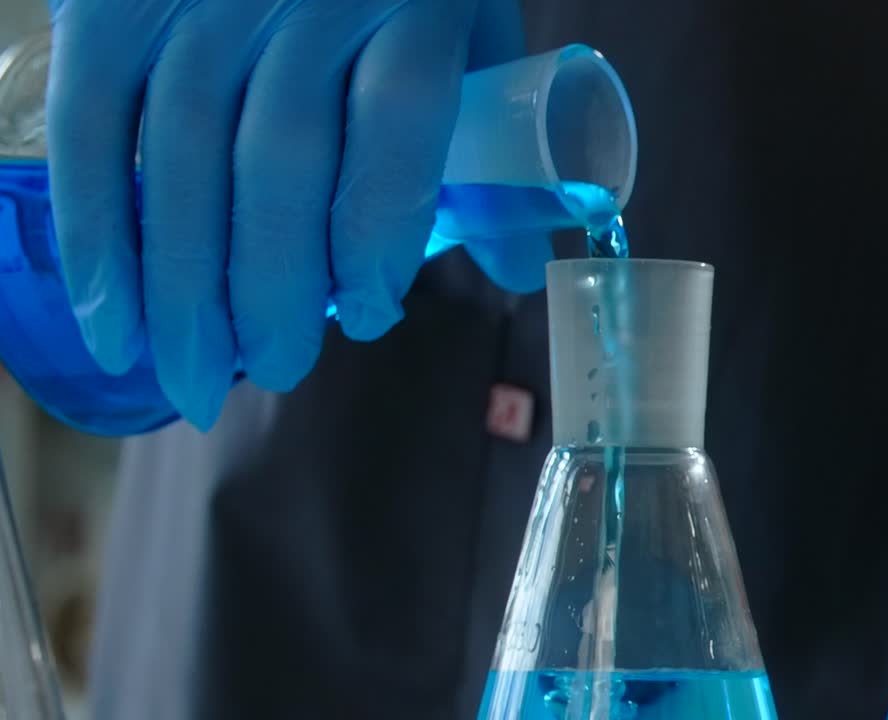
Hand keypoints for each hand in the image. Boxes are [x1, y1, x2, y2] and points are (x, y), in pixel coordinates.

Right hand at [46, 0, 542, 428]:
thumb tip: (515, 271)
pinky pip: (94, 126)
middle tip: (276, 370)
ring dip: (180, 288)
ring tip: (192, 375)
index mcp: (412, 0)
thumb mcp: (468, 24)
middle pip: (279, 165)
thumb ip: (491, 137)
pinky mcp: (117, 1)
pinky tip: (115, 320)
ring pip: (184, 159)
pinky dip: (97, 232)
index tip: (368, 316)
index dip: (375, 239)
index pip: (395, 132)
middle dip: (271, 292)